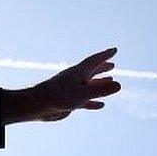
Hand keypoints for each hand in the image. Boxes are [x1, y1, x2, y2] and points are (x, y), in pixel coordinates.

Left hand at [3, 48, 121, 123]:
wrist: (38, 105)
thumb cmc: (59, 96)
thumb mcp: (83, 93)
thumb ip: (101, 89)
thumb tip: (118, 85)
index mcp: (78, 72)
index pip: (95, 61)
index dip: (105, 55)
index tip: (114, 50)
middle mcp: (76, 79)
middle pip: (92, 71)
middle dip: (102, 67)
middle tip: (112, 64)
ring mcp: (73, 90)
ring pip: (90, 85)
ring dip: (100, 83)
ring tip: (111, 80)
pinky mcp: (70, 101)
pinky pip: (86, 100)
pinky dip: (95, 102)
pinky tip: (101, 105)